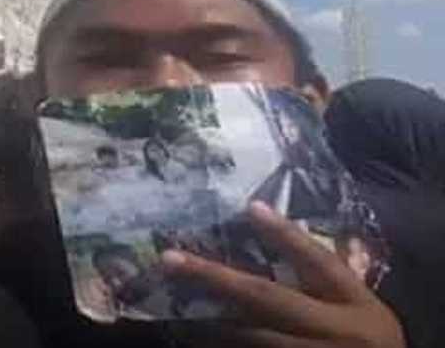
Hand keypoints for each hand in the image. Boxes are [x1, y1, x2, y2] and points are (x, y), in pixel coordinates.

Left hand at [162, 201, 404, 347]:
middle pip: (268, 297)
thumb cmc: (370, 342)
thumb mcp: (361, 309)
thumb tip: (278, 232)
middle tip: (170, 259)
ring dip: (212, 318)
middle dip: (216, 276)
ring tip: (175, 296)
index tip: (252, 208)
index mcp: (357, 304)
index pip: (319, 262)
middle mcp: (337, 330)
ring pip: (253, 336)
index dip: (286, 236)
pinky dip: (226, 345)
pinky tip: (198, 336)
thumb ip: (327, 278)